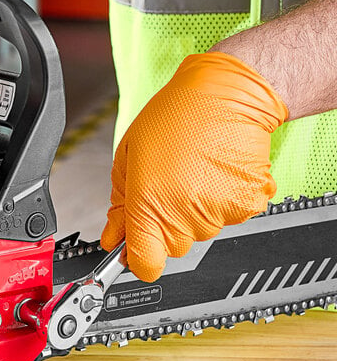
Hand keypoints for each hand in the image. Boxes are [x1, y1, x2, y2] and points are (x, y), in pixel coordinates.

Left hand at [101, 52, 288, 281]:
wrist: (226, 95)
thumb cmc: (174, 117)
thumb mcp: (128, 157)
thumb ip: (119, 205)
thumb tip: (113, 238)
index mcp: (149, 205)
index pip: (145, 265)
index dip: (139, 260)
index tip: (138, 249)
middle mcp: (185, 215)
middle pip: (172, 247)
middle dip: (166, 225)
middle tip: (168, 185)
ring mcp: (218, 212)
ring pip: (200, 232)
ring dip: (194, 211)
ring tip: (193, 172)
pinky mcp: (247, 205)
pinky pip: (228, 218)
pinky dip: (221, 201)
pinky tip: (215, 173)